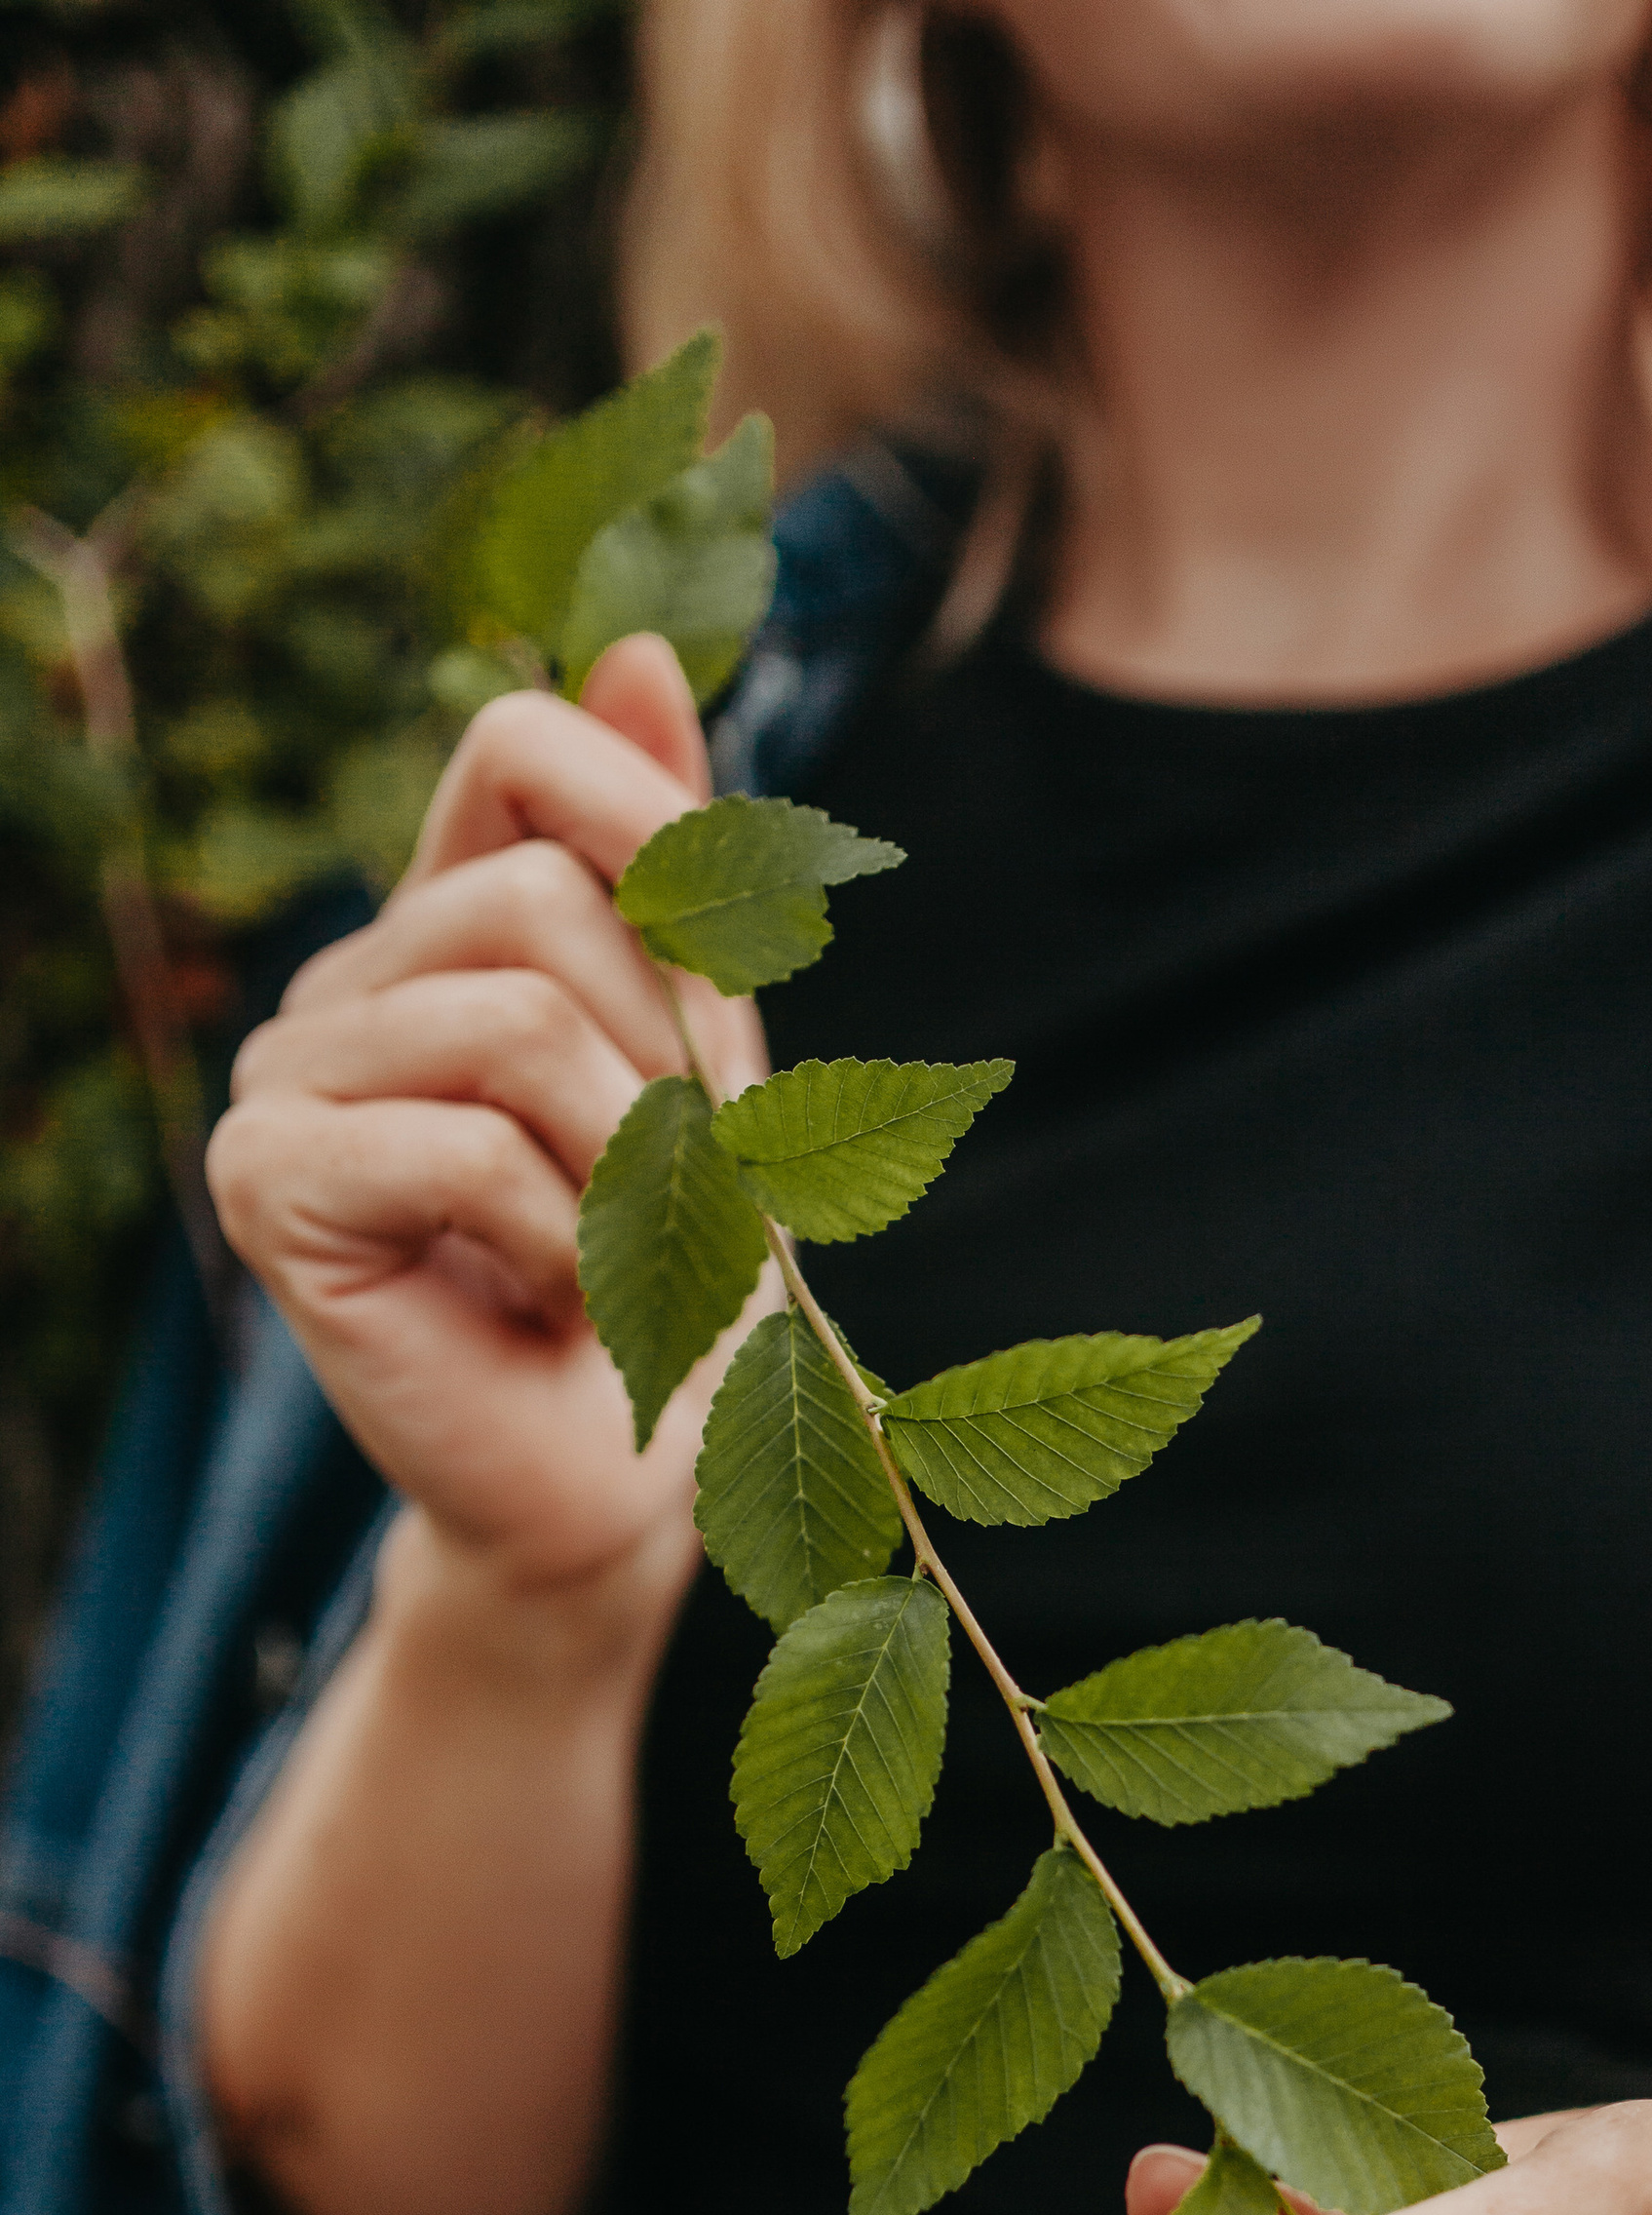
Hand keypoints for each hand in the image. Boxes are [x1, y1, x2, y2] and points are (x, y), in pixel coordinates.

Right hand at [203, 636, 765, 1610]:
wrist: (626, 1481)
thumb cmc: (677, 1274)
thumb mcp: (709, 1050)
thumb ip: (670, 862)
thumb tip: (628, 633)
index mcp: (444, 925)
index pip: (521, 741)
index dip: (651, 820)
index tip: (727, 969)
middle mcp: (345, 981)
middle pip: (539, 895)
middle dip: (668, 1053)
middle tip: (678, 1189)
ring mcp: (281, 1077)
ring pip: (513, 1019)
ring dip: (633, 1163)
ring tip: (624, 1256)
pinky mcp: (261, 1185)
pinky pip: (462, 1147)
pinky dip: (566, 1243)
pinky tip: (557, 1304)